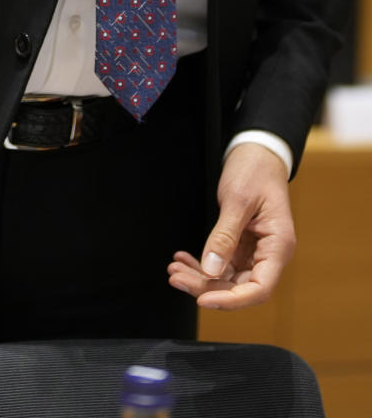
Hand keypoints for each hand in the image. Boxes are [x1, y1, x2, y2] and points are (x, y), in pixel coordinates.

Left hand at [167, 142, 295, 308]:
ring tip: (174, 270)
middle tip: (176, 277)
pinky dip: (202, 264)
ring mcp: (256, 251)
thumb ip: (224, 237)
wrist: (257, 152)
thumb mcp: (237, 201)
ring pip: (228, 278)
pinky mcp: (243, 245)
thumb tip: (210, 270)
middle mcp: (270, 254)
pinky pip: (222, 264)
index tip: (203, 299)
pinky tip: (183, 259)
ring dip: (200, 277)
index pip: (259, 289)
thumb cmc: (255, 171)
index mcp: (278, 246)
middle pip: (239, 287)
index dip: (231, 300)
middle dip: (206, 287)